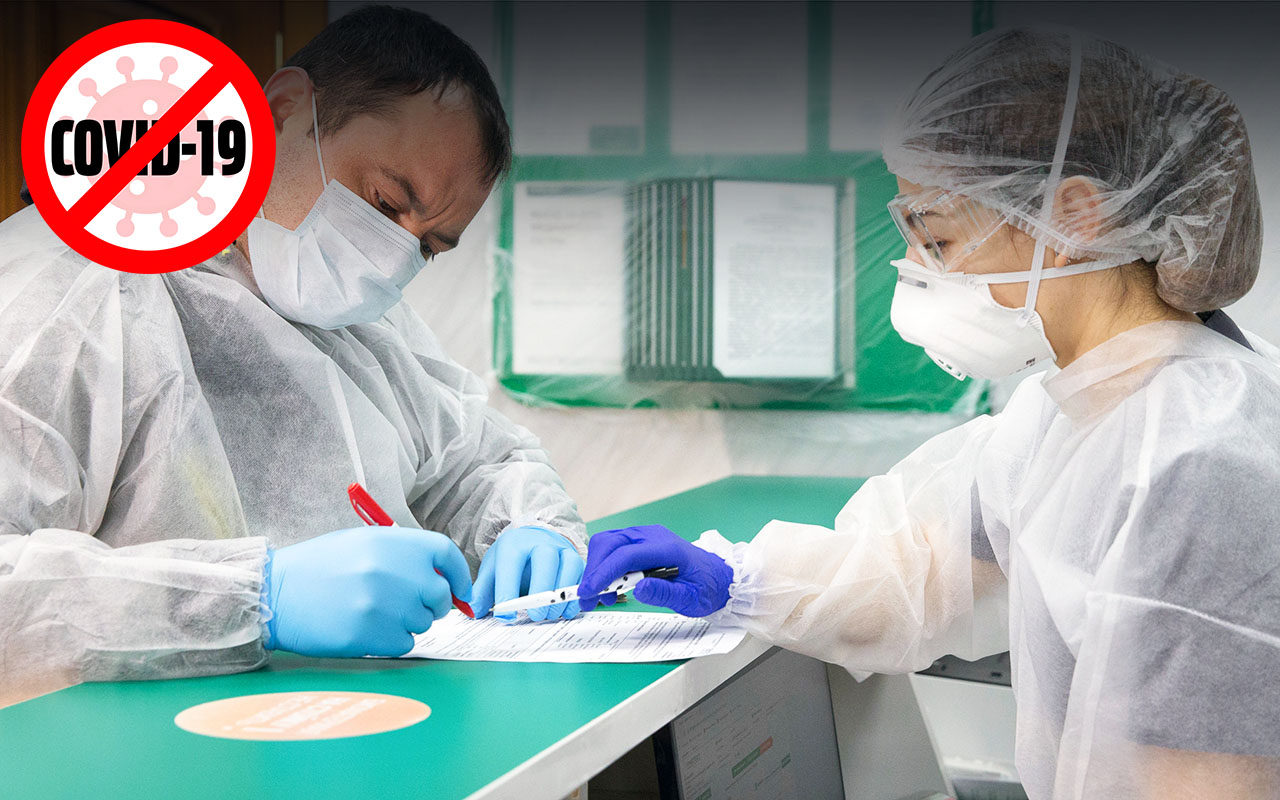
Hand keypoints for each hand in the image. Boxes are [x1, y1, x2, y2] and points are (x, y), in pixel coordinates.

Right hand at [264, 526, 471, 657]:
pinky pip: (404, 643)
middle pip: (440, 595)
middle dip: (432, 604)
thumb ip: (402, 555)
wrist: (275, 594)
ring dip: (408, 622)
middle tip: (409, 605)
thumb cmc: (318, 567)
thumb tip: (440, 575)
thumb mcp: (361, 542)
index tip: (460, 589)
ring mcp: (384, 605)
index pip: (445, 554)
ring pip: (423, 622)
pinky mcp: (372, 636)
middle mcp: (393, 571)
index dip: (459, 573)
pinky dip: (392, 641)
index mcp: (391, 542)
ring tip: (375, 613)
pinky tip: (367, 629)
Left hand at [470, 526, 583, 620]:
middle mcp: (541, 542)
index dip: (507, 591)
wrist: (533, 539)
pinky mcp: (577, 559)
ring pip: (569, 566)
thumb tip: (473, 611)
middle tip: (535, 616)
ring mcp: (562, 549)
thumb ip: (482, 591)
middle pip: (546, 560)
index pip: (511, 565)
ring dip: (562, 595)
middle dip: (541, 591)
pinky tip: (565, 612)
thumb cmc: (511, 559)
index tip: (505, 615)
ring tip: (550, 616)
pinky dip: (576, 597)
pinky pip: (582, 576)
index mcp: (514, 544)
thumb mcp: (492, 570)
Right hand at [577, 525, 732, 616]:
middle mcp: (653, 535)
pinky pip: (613, 547)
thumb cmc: (706, 587)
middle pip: (610, 543)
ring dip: (598, 568)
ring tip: (603, 596)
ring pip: (608, 542)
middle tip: (589, 599)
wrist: (718, 576)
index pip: (626, 554)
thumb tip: (639, 590)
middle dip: (594, 570)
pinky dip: (604, 565)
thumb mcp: (690, 599)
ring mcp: (645, 535)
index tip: (589, 591)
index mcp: (667, 548)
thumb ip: (665, 593)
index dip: (604, 572)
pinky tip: (610, 586)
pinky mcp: (640, 541)